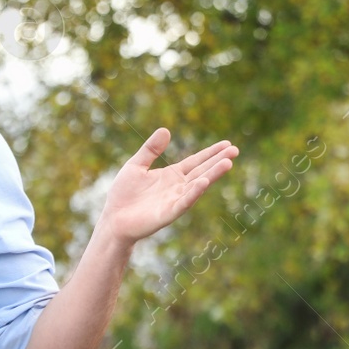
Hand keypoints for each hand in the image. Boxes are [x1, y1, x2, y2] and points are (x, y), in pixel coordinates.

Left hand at [98, 127, 238, 246]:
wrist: (113, 219)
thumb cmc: (123, 194)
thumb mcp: (136, 165)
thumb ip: (151, 150)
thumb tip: (166, 130)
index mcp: (171, 175)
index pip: (196, 162)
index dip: (211, 153)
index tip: (227, 144)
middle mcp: (178, 187)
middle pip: (202, 171)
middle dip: (218, 161)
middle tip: (235, 150)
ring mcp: (175, 200)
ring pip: (198, 185)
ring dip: (212, 175)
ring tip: (227, 163)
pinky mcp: (168, 213)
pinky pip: (184, 202)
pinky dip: (194, 192)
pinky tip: (204, 182)